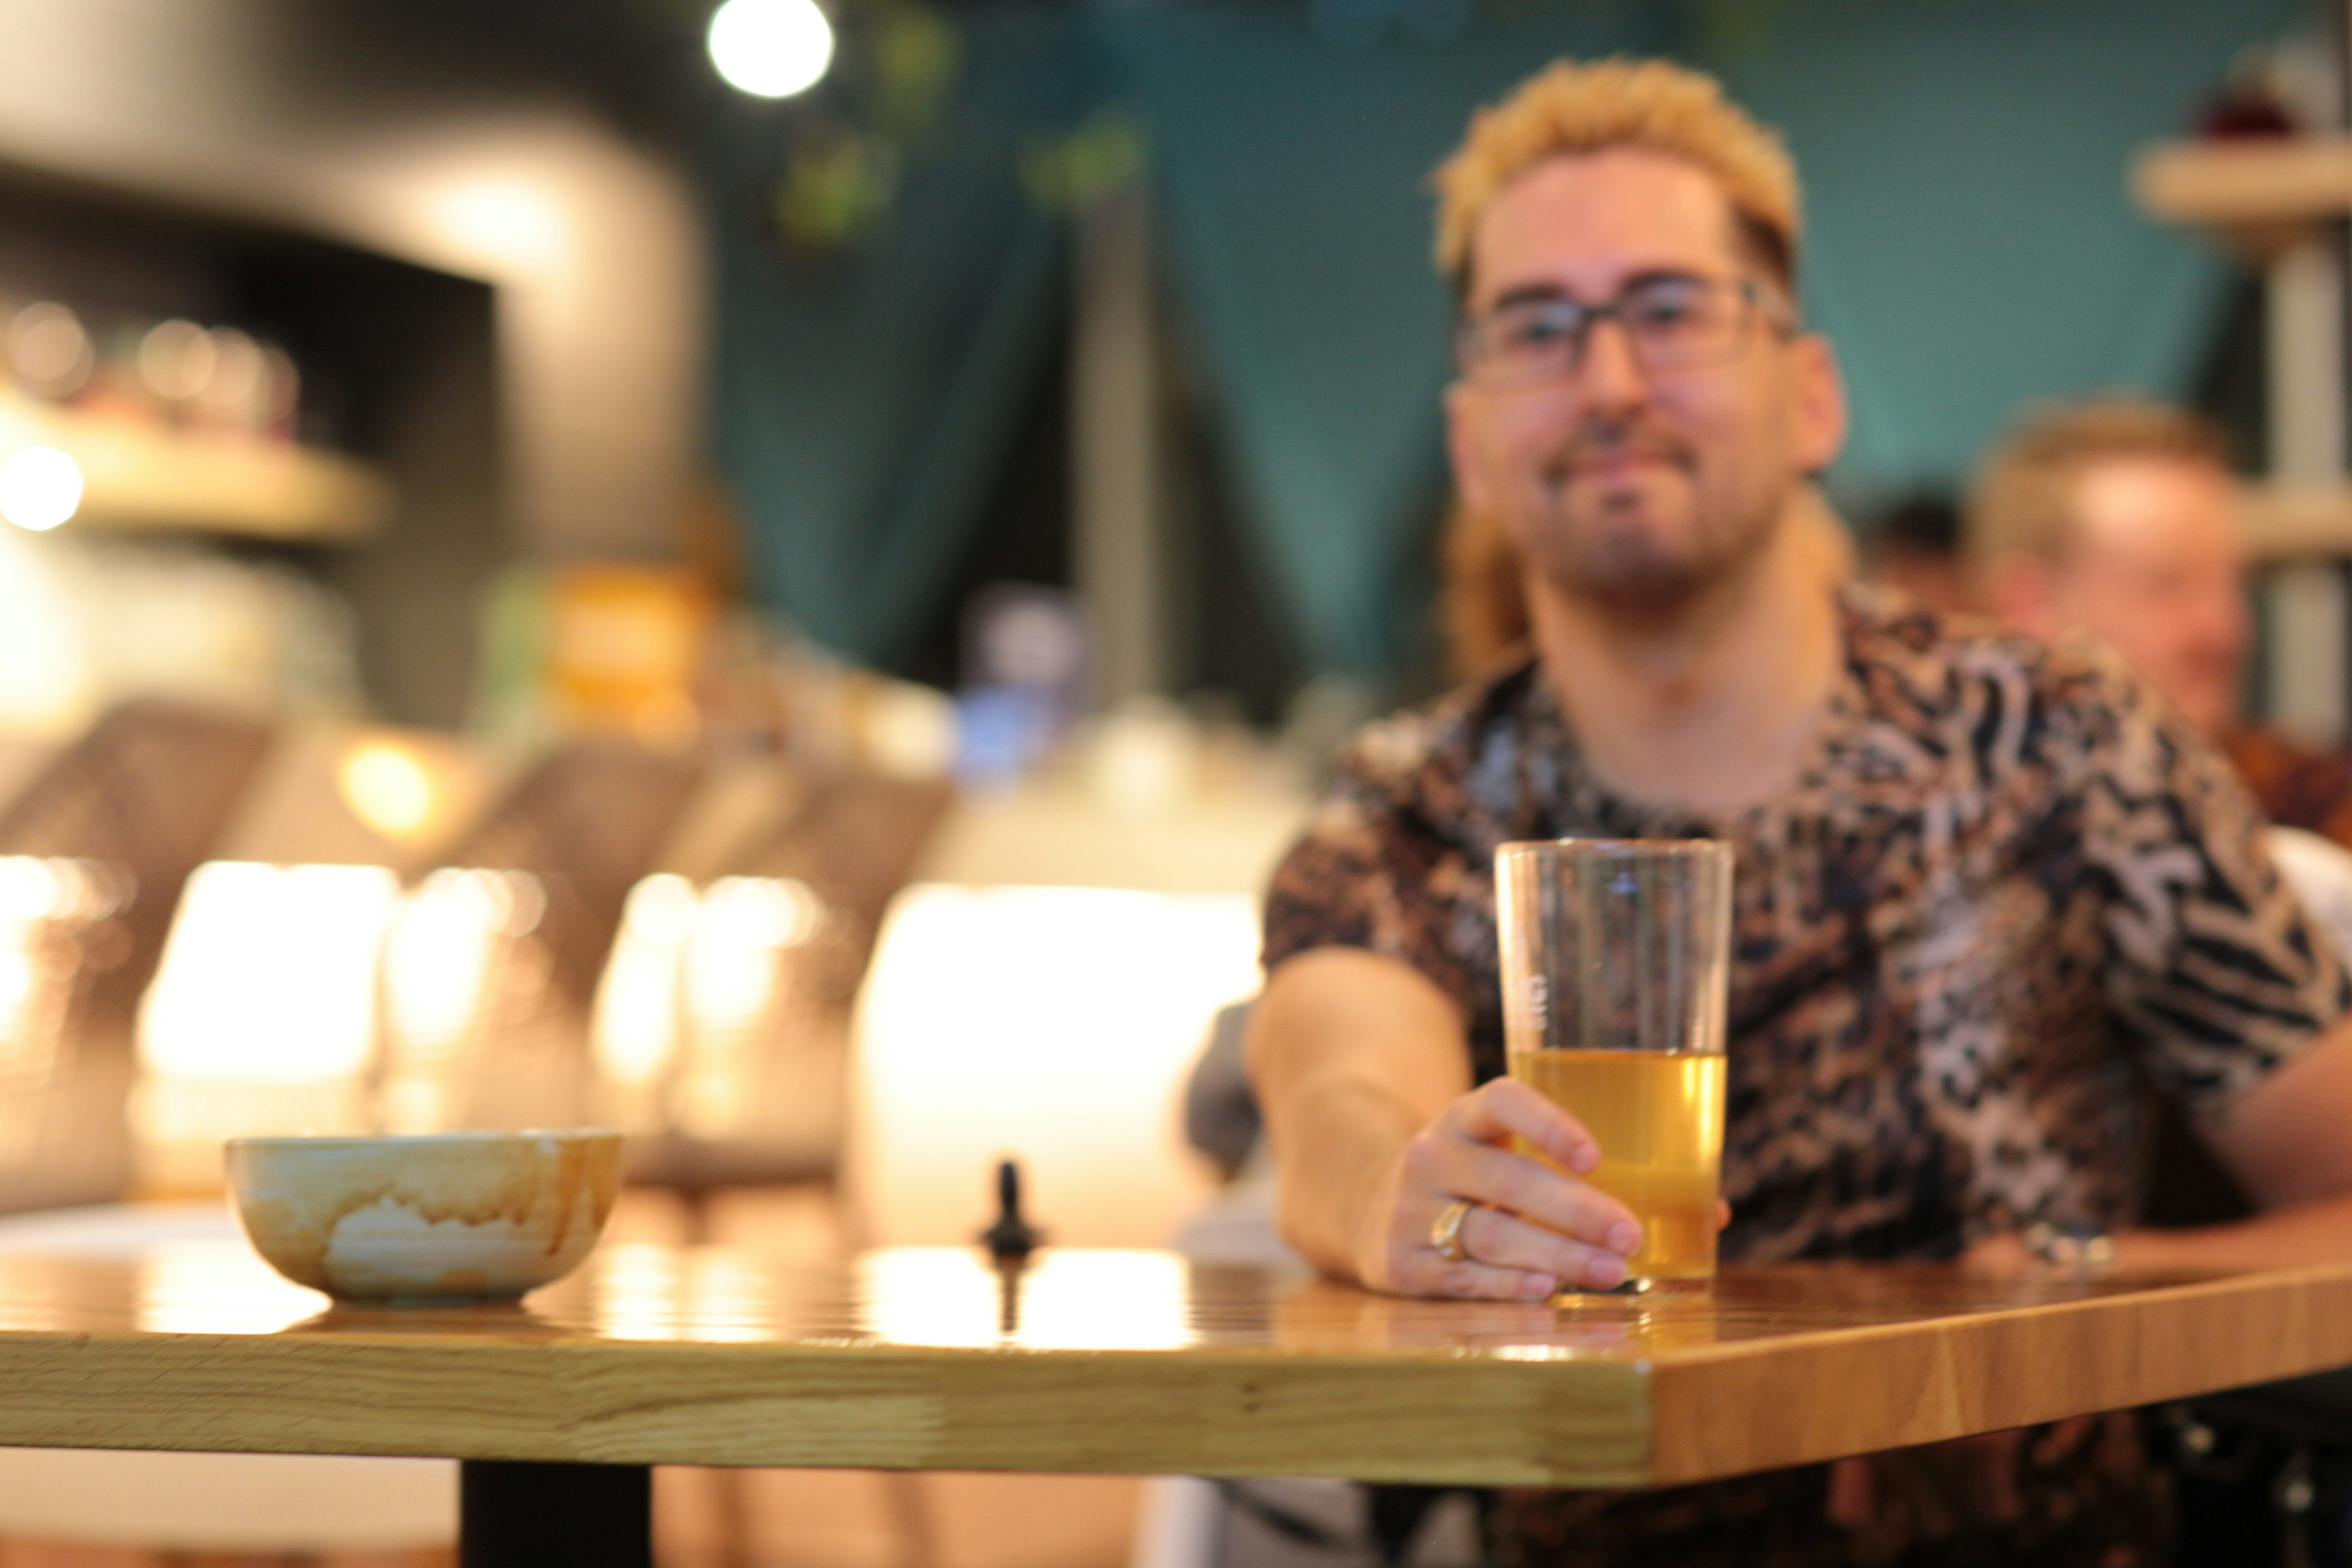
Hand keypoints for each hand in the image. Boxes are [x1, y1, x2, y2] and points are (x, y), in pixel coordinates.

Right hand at [1353, 1077, 1645, 1298]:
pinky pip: (1463, 1276)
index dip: (1548, 1124)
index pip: (1502, 1102)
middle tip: (1628, 1235)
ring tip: (1609, 1271)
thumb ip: (1555, 1169)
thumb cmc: (1466, 1182)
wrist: (1369, 1210)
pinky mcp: (1400, 1262)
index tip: (1594, 1158)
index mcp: (1461, 1119)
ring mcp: (1411, 1210)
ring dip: (1557, 1255)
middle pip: (1509, 1179)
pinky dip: (1508, 1285)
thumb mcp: (1493, 1151)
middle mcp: (1431, 1156)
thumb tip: (1669, 1215)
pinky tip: (1546, 1290)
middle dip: (1576, 1210)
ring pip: (1491, 1234)